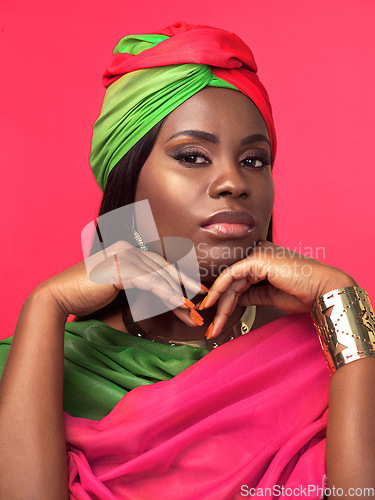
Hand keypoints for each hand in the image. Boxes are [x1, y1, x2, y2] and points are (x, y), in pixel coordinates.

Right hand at [36, 240, 204, 323]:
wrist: (60, 296)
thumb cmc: (88, 295)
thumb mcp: (120, 289)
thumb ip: (139, 287)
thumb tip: (165, 296)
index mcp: (128, 251)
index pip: (159, 266)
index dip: (179, 280)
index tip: (194, 294)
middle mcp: (127, 249)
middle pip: (163, 269)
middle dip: (183, 289)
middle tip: (199, 305)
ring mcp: (123, 255)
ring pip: (159, 276)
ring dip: (178, 296)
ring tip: (190, 312)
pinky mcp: (119, 267)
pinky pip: (150, 281)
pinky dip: (166, 293)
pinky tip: (178, 304)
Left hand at [203, 240, 356, 338]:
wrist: (321, 290)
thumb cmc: (302, 292)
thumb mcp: (268, 295)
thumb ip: (249, 294)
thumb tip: (231, 301)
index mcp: (261, 259)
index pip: (236, 278)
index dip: (223, 297)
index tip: (214, 315)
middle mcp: (257, 253)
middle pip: (230, 280)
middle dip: (219, 304)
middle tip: (211, 325)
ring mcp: (256, 254)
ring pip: (229, 281)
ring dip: (220, 305)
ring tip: (215, 325)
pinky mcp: (256, 259)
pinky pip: (231, 275)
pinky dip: (219, 291)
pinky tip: (213, 305)